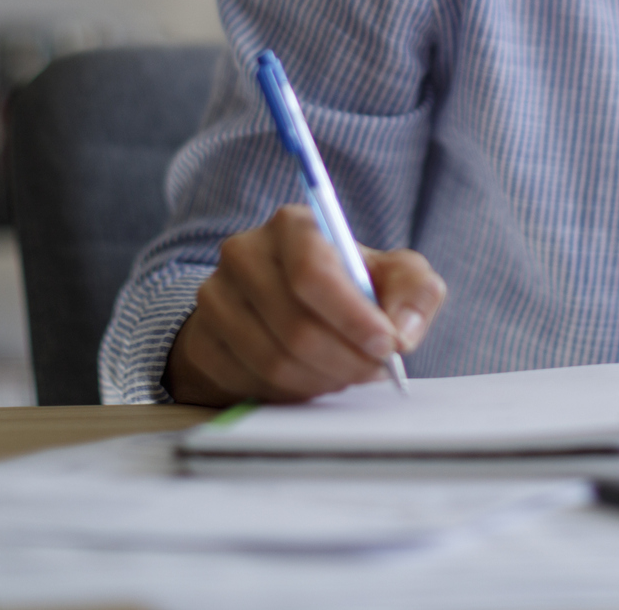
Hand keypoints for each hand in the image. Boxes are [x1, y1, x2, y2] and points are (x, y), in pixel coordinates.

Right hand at [165, 204, 446, 404]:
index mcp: (292, 226)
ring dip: (323, 378)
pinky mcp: (203, 341)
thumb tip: (401, 331)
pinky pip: (251, 383)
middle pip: (295, 325)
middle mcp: (244, 253)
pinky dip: (293, 392)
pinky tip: (312, 377)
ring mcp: (215, 298)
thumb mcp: (394, 276)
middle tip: (375, 370)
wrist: (289, 306)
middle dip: (346, 358)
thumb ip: (415, 292)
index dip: (352, 317)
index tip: (387, 346)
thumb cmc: (350, 287)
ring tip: (347, 372)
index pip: (312, 272)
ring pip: (274, 361)